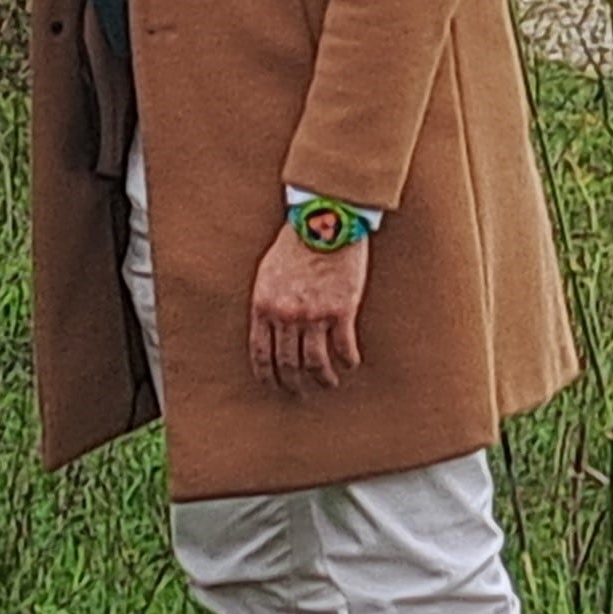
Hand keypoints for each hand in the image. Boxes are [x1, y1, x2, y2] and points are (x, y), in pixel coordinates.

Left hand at [249, 220, 367, 390]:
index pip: (261, 354)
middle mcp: (286, 315)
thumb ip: (266, 302)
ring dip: (323, 379)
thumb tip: (266, 326)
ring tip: (328, 383)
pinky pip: (344, 347)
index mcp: (264, 307)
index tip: (275, 386)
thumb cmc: (296, 241)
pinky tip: (350, 364)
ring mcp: (314, 315)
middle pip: (288, 364)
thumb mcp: (268, 272)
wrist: (325, 220)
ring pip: (316, 363)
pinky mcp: (341, 310)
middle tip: (301, 393)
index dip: (268, 376)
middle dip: (294, 384)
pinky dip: (348, 361)